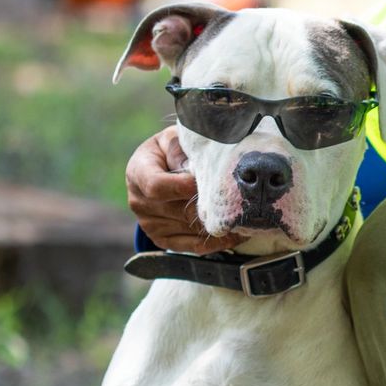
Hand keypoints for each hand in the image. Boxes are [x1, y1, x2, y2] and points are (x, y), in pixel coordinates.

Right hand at [126, 126, 240, 253]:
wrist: (158, 169)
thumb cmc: (172, 149)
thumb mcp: (174, 140)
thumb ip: (181, 151)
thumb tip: (195, 167)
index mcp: (138, 172)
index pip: (157, 186)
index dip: (184, 186)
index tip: (211, 181)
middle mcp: (139, 201)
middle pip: (178, 210)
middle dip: (210, 207)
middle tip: (242, 204)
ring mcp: (149, 223)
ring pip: (189, 229)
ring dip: (218, 226)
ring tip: (247, 219)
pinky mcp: (162, 239)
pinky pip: (192, 246)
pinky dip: (216, 242)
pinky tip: (236, 235)